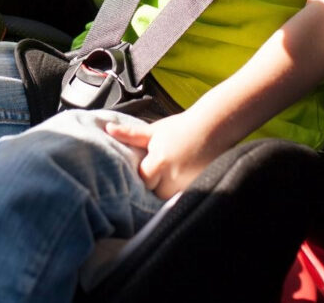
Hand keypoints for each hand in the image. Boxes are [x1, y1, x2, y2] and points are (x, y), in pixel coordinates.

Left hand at [106, 113, 220, 199]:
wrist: (215, 126)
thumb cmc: (182, 127)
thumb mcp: (155, 130)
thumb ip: (130, 135)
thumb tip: (108, 129)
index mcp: (159, 162)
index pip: (142, 180)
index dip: (144, 173)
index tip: (149, 164)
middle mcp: (173, 177)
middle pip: (155, 193)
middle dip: (156, 183)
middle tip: (163, 168)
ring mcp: (188, 185)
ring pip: (170, 197)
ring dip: (170, 189)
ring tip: (175, 171)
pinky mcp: (201, 188)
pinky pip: (185, 197)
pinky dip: (183, 190)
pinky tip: (186, 176)